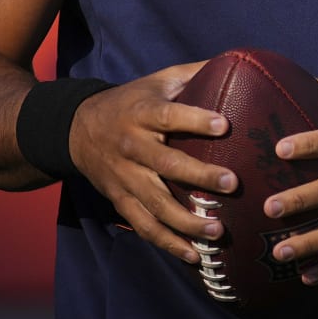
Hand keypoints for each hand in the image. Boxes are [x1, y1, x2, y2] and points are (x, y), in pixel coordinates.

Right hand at [68, 62, 237, 264]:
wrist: (77, 129)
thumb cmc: (132, 102)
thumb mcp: (157, 81)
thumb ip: (195, 73)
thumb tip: (240, 62)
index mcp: (142, 113)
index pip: (169, 115)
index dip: (195, 120)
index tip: (224, 125)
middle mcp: (132, 147)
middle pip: (166, 164)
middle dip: (200, 176)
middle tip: (233, 184)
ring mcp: (125, 178)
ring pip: (156, 203)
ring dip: (187, 221)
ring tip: (218, 231)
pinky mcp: (120, 200)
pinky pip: (144, 226)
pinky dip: (168, 244)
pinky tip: (195, 256)